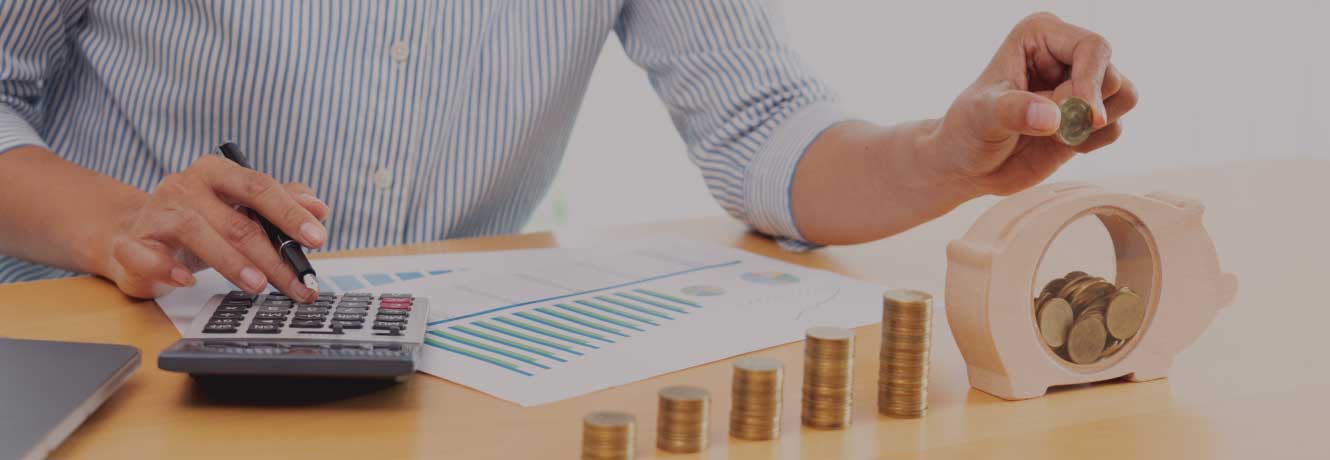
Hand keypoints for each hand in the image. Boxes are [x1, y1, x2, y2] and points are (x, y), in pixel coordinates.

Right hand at [102, 155, 329, 301]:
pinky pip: (147, 254)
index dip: (290, 213)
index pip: (259, 187)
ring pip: (197, 232)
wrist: (140, 233)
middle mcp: (185, 185)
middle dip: (272, 255)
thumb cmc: (201, 222)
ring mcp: (157, 212)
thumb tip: (319, 208)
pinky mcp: (132, 241)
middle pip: (235, 219)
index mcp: (216, 172)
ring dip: (231, 262)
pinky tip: (188, 281)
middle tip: (296, 280)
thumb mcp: (242, 210)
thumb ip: (282, 204)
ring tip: (257, 284)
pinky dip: (167, 268)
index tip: (317, 238)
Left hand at [928, 12, 1138, 195]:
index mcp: (1040, 34)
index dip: (1090, 81)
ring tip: (1053, 135)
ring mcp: (1080, 84)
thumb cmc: (968, 131)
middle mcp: (1066, 54)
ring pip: (1125, 96)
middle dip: (1083, 108)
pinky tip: (1058, 146)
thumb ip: (1014, 111)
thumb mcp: (982, 117)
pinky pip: (1117, 127)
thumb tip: (1053, 117)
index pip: (1093, 46)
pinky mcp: (1088, 116)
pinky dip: (1092, 142)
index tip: (1074, 114)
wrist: (967, 166)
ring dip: (1092, 125)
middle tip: (1048, 127)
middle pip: (1112, 74)